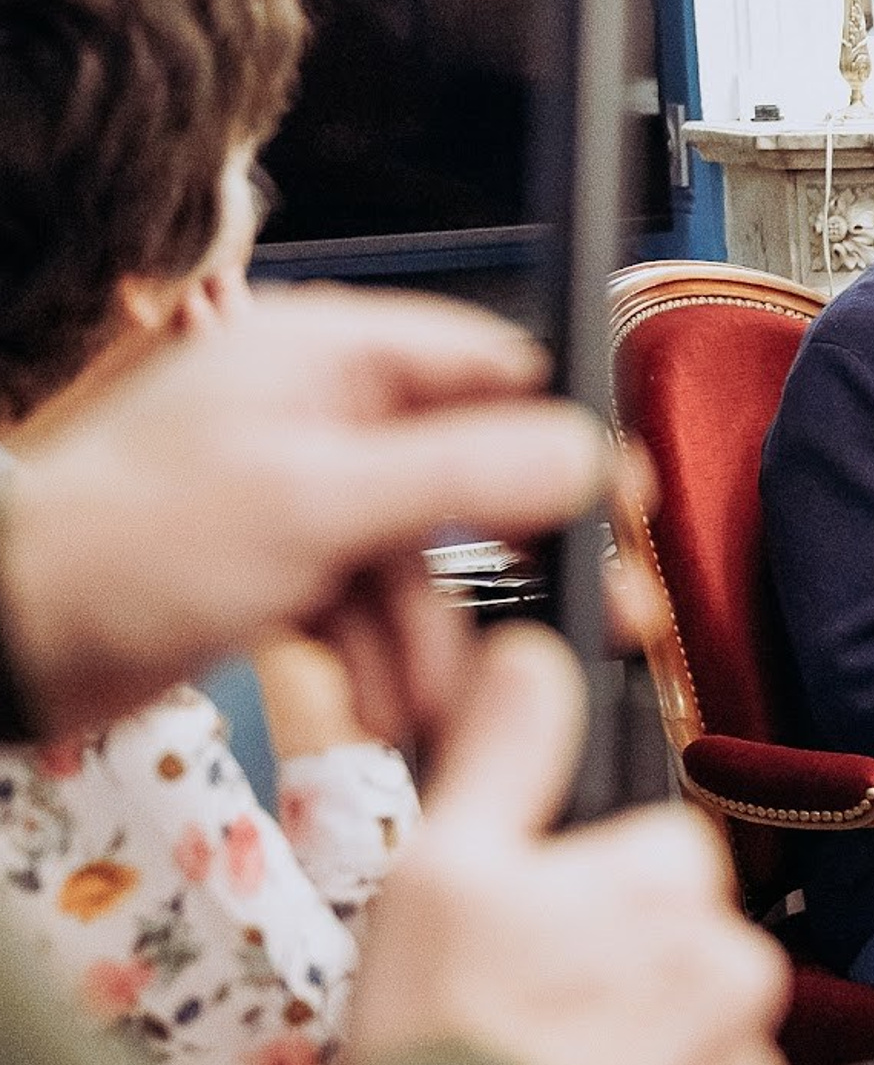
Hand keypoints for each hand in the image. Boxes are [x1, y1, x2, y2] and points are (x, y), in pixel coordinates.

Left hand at [0, 287, 603, 739]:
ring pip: (424, 564)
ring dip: (431, 643)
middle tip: (588, 617)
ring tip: (424, 706)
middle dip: (512, 564)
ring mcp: (303, 494)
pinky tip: (373, 707)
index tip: (621, 504)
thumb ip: (463, 471)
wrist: (13, 641)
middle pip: (470, 478)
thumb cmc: (131, 548)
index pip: (490, 367)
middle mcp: (323, 415)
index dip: (562, 435)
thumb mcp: (318, 503)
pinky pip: (371, 611)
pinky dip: (380, 663)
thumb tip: (587, 450)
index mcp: (328, 357)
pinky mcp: (283, 568)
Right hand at [340, 626, 790, 1064]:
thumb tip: (539, 651)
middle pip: (679, 954)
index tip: (524, 935)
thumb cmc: (444, 1042)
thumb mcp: (443, 868)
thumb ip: (508, 752)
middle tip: (513, 1027)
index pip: (659, 853)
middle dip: (611, 980)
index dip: (582, 890)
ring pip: (687, 1050)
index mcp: (681, 893)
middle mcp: (741, 984)